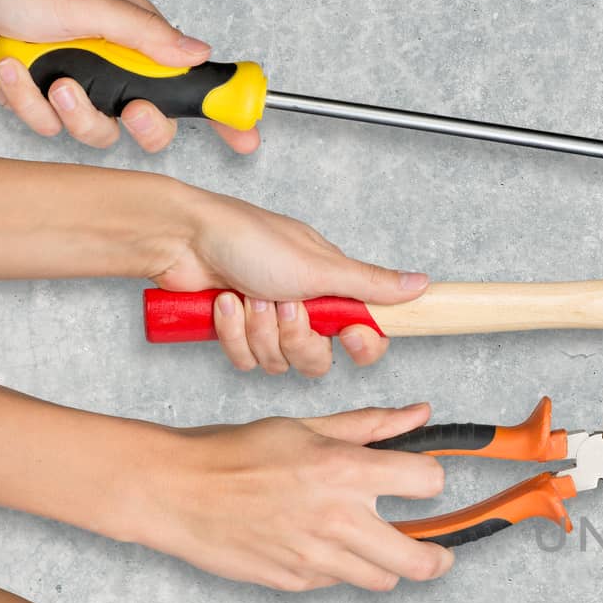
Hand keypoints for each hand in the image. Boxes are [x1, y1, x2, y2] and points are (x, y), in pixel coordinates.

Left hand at [0, 0, 255, 152]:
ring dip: (73, 110)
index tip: (245, 133)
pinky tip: (13, 67)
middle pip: (154, 121)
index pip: (190, 77)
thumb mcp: (89, 3)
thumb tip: (197, 55)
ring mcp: (76, 84)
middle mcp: (109, 63)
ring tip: (53, 78)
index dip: (221, 108)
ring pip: (100, 131)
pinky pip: (50, 127)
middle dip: (143, 123)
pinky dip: (27, 99)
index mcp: (133, 36)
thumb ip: (148, 38)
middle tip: (134, 110)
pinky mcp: (39, 100)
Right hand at [138, 403, 453, 592]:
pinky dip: (341, 569)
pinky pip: (338, 584)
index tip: (424, 481)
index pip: (428, 483)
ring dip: (389, 565)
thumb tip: (419, 416)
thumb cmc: (233, 453)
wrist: (173, 491)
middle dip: (438, 556)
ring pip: (385, 580)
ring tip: (377, 546)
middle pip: (421, 560)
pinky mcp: (294, 582)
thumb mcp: (306, 426)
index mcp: (345, 471)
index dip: (431, 479)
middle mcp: (337, 519)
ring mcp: (315, 558)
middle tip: (439, 552)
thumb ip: (370, 425)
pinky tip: (322, 546)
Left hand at [154, 188, 428, 374]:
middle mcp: (304, 308)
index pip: (365, 337)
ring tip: (246, 295)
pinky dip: (231, 333)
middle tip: (281, 303)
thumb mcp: (320, 266)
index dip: (359, 345)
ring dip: (258, 331)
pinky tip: (223, 302)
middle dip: (294, 337)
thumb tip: (421, 285)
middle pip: (319, 360)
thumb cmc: (247, 238)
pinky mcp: (236, 333)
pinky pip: (244, 362)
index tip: (347, 334)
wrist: (181, 238)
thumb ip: (372, 284)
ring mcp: (269, 323)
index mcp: (331, 290)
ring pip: (279, 364)